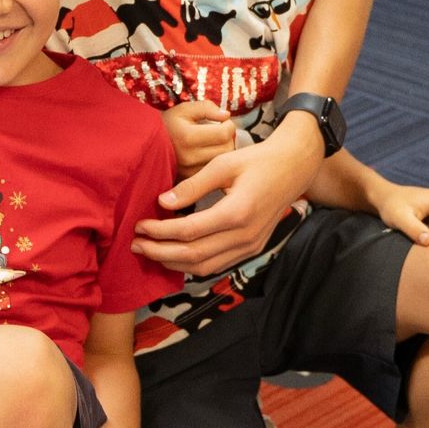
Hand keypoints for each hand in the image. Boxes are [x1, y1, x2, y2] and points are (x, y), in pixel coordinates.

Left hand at [133, 121, 318, 275]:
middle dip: (160, 252)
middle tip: (135, 244)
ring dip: (174, 262)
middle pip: (194, 255)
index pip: (189, 231)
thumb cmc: (256, 161)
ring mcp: (250, 247)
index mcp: (237, 213)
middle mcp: (245, 236)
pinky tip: (175, 255)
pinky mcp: (252, 249)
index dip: (160, 232)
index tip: (139, 226)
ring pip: (205, 266)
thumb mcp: (222, 165)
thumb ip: (192, 186)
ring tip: (149, 252)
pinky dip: (193, 264)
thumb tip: (162, 202)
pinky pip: (218, 265)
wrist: (293, 168)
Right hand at [161, 101, 234, 180]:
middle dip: (229, 138)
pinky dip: (216, 163)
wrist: (146, 144)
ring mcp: (189, 171)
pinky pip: (213, 172)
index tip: (224, 121)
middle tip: (221, 132)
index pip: (224, 133)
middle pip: (227, 149)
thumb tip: (226, 115)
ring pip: (222, 162)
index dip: (229, 125)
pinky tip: (209, 154)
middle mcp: (189, 156)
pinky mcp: (190, 179)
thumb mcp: (183, 109)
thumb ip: (205, 108)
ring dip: (224, 151)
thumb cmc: (167, 125)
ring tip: (216, 143)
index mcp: (188, 137)